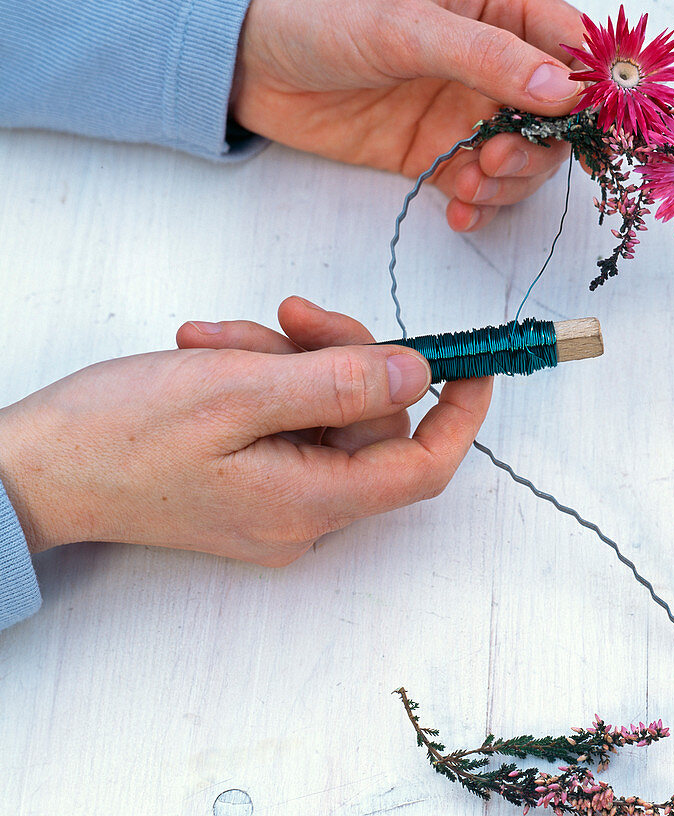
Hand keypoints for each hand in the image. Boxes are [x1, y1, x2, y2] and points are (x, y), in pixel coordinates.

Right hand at [0, 298, 491, 565]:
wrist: (31, 469)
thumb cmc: (115, 437)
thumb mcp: (236, 391)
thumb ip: (338, 383)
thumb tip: (418, 374)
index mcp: (311, 501)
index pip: (424, 467)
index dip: (460, 415)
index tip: (474, 363)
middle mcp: (304, 512)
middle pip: (370, 421)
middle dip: (338, 353)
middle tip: (289, 316)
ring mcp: (277, 499)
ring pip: (327, 409)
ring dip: (287, 358)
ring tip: (220, 340)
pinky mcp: (252, 480)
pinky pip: (290, 418)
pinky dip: (264, 376)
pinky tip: (213, 355)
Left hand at [232, 0, 583, 231]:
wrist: (248, 58)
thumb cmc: (324, 15)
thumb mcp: (407, 28)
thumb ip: (487, 57)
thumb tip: (562, 92)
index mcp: (500, 6)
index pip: (576, 50)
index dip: (590, 93)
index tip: (584, 131)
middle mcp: (494, 59)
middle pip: (557, 118)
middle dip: (537, 148)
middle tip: (493, 158)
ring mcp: (467, 109)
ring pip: (525, 159)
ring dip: (509, 182)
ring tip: (470, 185)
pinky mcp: (438, 151)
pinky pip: (483, 186)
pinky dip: (482, 204)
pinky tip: (460, 211)